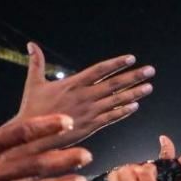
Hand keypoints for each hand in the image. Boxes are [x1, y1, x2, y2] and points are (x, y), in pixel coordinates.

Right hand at [15, 42, 153, 148]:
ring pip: (116, 100)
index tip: (131, 58)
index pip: (99, 70)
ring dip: (134, 93)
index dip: (116, 63)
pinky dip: (124, 111)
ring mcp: (89, 111)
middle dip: (134, 76)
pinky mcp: (90, 126)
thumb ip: (36, 63)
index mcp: (73, 83)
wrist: (31, 136)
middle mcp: (84, 96)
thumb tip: (30, 44)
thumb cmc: (32, 109)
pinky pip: (111, 118)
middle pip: (114, 84)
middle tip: (150, 70)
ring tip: (149, 87)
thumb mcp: (33, 84)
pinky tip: (136, 106)